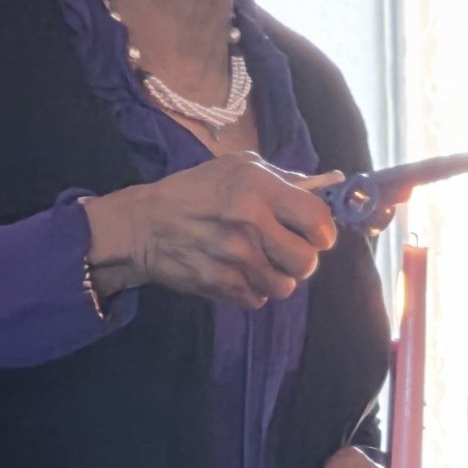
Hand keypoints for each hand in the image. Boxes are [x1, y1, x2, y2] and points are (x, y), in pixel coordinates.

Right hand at [83, 155, 338, 308]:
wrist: (144, 225)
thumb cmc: (195, 190)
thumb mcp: (237, 167)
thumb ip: (281, 178)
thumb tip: (322, 191)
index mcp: (259, 188)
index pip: (318, 220)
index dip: (323, 231)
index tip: (315, 234)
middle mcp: (251, 223)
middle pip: (307, 262)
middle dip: (302, 259)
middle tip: (287, 251)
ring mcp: (235, 258)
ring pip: (285, 287)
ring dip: (277, 278)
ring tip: (260, 263)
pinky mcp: (220, 285)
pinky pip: (258, 299)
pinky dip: (253, 291)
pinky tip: (239, 273)